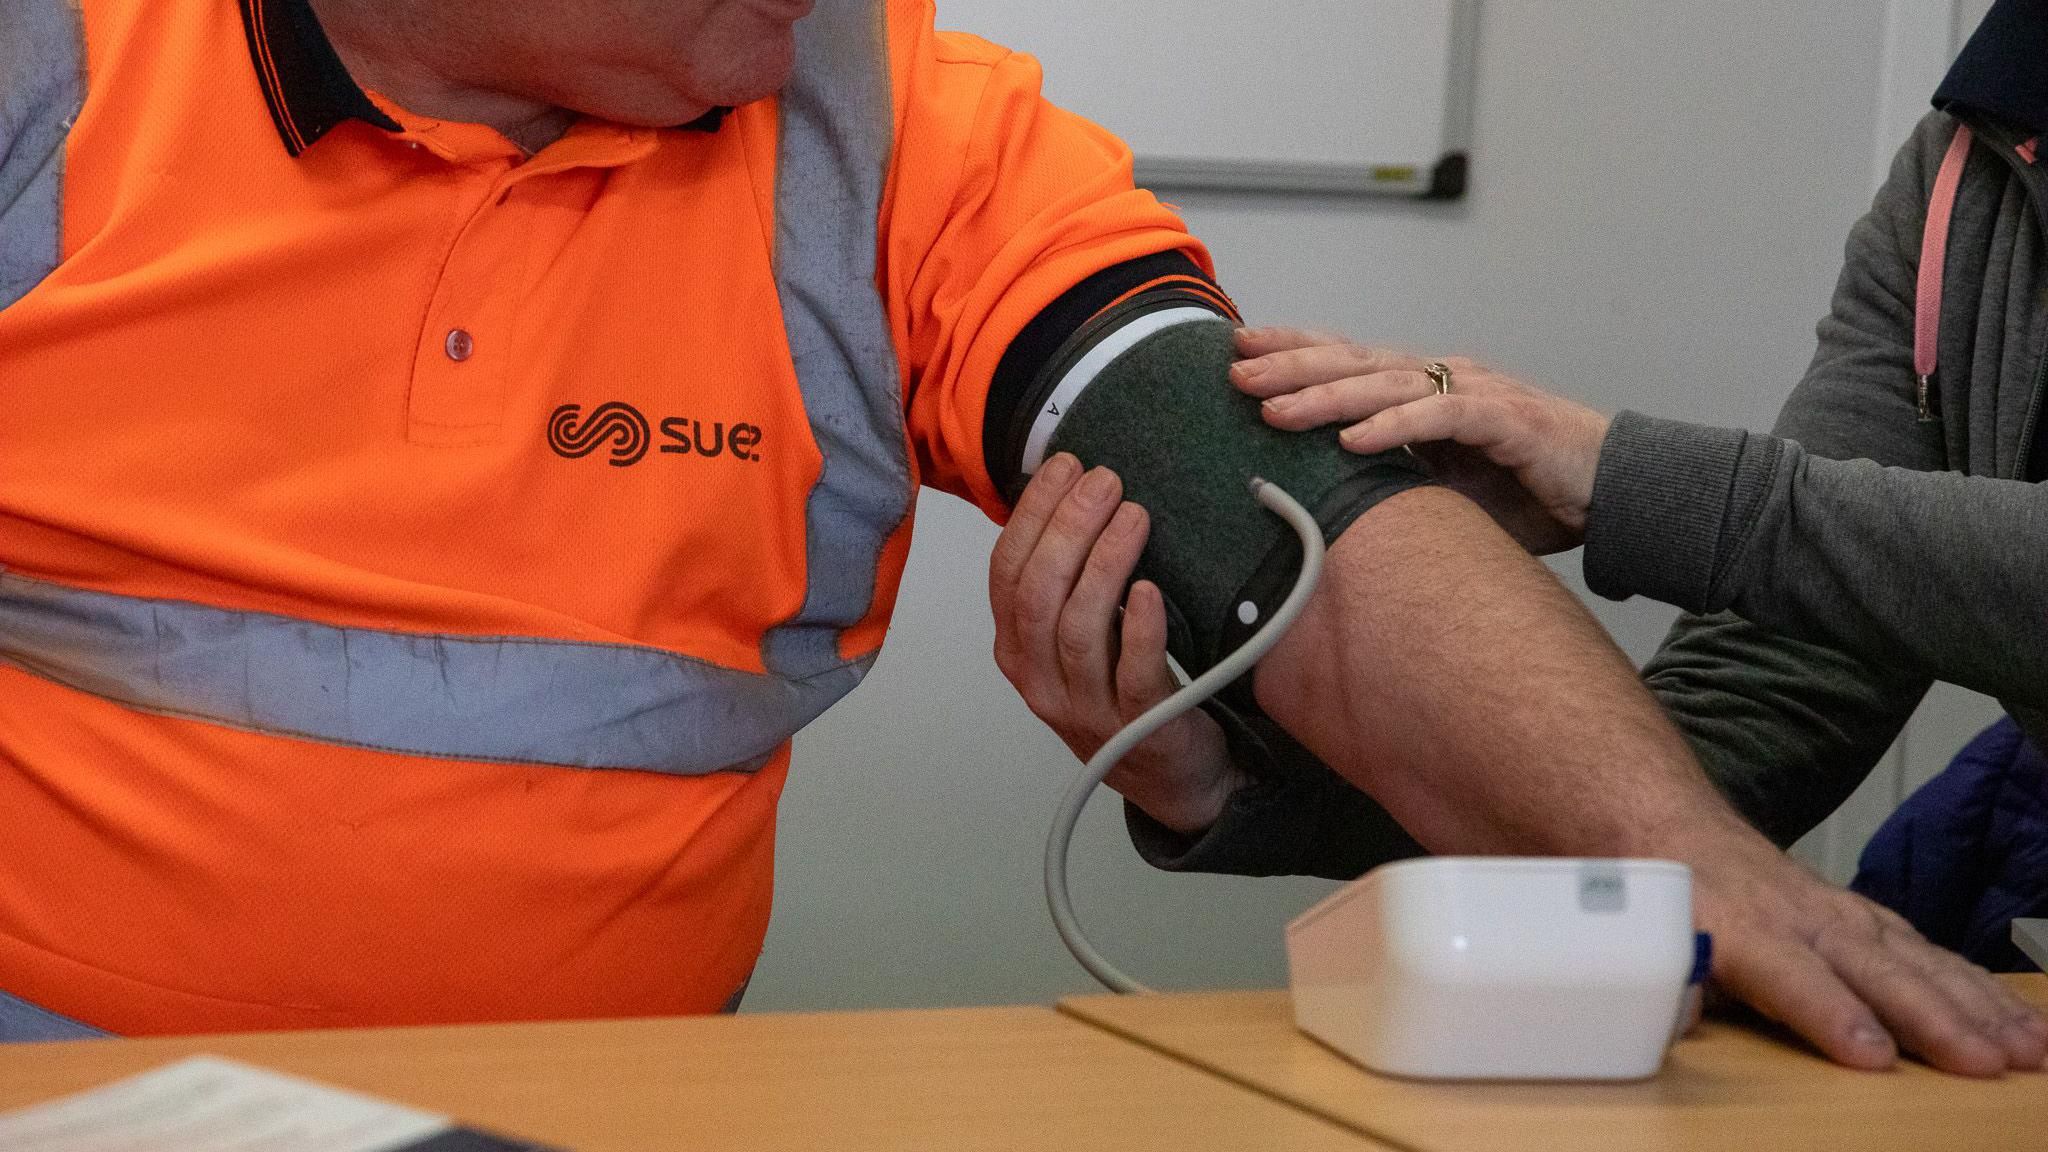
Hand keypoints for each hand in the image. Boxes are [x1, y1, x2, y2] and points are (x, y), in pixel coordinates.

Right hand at [989, 453, 1243, 834]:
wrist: (1168, 774)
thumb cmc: (1122, 688)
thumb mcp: (1076, 637)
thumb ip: (1065, 581)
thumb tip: (1073, 491)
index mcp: (1017, 650)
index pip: (1007, 572)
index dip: (1033, 514)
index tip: (1066, 465)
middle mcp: (1039, 680)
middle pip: (1038, 594)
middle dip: (1068, 526)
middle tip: (1106, 480)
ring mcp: (1085, 708)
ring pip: (1077, 628)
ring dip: (1104, 563)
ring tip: (1134, 515)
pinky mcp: (1137, 725)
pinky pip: (1132, 674)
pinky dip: (1140, 628)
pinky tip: (1151, 589)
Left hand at [1231, 327, 1608, 554]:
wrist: (1616, 492)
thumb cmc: (1530, 490)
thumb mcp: (1442, 489)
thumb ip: (1391, 482)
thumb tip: (1323, 503)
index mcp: (1425, 389)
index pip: (1347, 360)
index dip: (1294, 352)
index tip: (1238, 352)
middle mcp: (1443, 379)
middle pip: (1354, 362)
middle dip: (1290, 365)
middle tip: (1234, 371)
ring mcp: (1474, 393)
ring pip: (1385, 383)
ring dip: (1326, 396)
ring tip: (1272, 409)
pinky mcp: (1505, 420)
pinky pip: (1440, 418)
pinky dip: (1394, 425)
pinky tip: (1351, 438)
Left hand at [1682, 822, 2046, 1075]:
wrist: (1680, 828)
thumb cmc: (1671, 898)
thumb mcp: (1651, 936)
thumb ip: (1665, 983)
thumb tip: (1668, 1022)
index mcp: (1743, 930)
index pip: (1793, 977)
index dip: (1833, 1015)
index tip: (1872, 1055)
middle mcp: (1806, 919)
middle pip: (1877, 972)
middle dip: (1934, 1019)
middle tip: (1985, 1061)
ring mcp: (1844, 915)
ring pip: (1919, 960)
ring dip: (1976, 1006)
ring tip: (2026, 1050)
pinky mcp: (1870, 918)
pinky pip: (1931, 952)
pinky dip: (1979, 986)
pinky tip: (2019, 1018)